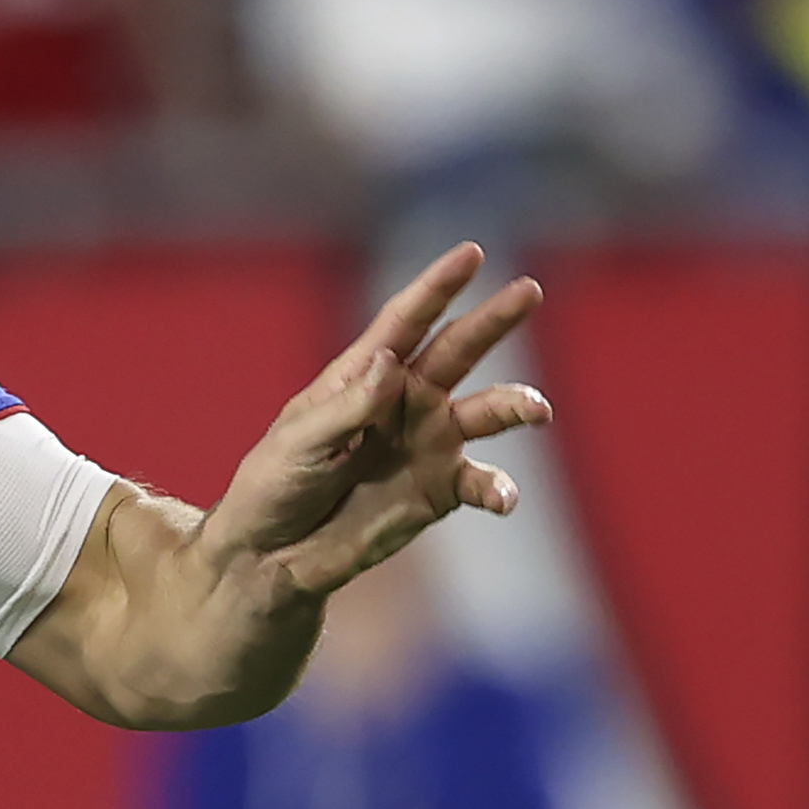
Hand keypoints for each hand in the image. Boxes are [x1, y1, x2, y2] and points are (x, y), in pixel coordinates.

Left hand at [196, 242, 552, 602]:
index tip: (471, 253)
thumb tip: (393, 364)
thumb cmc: (274, 486)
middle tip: (528, 290)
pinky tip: (504, 498)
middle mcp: (405, 401)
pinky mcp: (439, 489)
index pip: (404, 322)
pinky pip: (481, 482)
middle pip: (457, 350)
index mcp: (362, 377)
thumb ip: (349, 407)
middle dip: (493, 321)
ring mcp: (427, 443)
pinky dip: (499, 488)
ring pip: (486, 411)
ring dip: (514, 405)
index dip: (436, 287)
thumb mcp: (299, 444)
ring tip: (537, 411)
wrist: (270, 555)